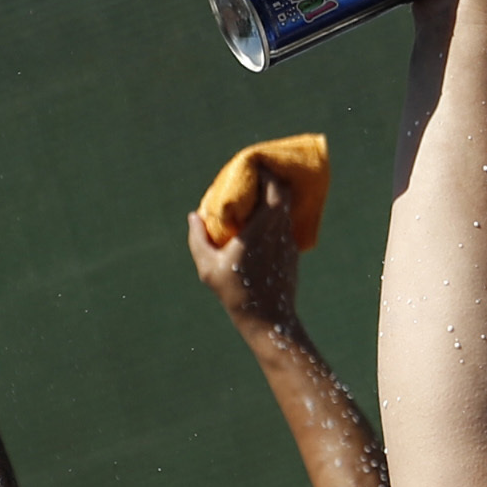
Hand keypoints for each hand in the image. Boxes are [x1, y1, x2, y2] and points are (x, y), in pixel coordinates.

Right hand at [186, 172, 301, 330]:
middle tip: (251, 178)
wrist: (269, 321)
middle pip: (284, 194)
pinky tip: (259, 224)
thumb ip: (199, 238)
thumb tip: (194, 215)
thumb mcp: (208, 267)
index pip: (275, 188)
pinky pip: (285, 226)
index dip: (266, 173)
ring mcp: (289, 243)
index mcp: (264, 228)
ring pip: (286, 210)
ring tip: (252, 199)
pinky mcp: (292, 254)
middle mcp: (281, 231)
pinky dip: (274, 218)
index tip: (251, 166)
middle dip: (270, 181)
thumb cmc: (235, 293)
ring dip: (272, 200)